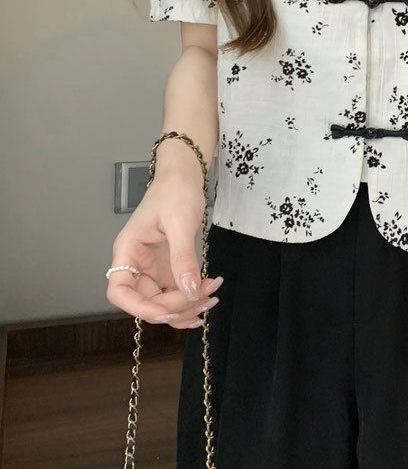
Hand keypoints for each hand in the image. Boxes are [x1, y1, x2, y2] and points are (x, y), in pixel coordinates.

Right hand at [106, 171, 222, 327]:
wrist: (185, 175)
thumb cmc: (174, 189)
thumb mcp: (179, 223)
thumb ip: (182, 258)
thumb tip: (188, 290)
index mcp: (128, 250)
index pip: (120, 291)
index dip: (139, 307)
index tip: (167, 311)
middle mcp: (137, 262)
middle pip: (146, 301)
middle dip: (175, 306)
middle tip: (202, 298)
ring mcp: (154, 267)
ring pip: (164, 301)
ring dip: (186, 306)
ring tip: (210, 296)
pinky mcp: (169, 266)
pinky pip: (177, 291)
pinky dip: (192, 296)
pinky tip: (208, 292)